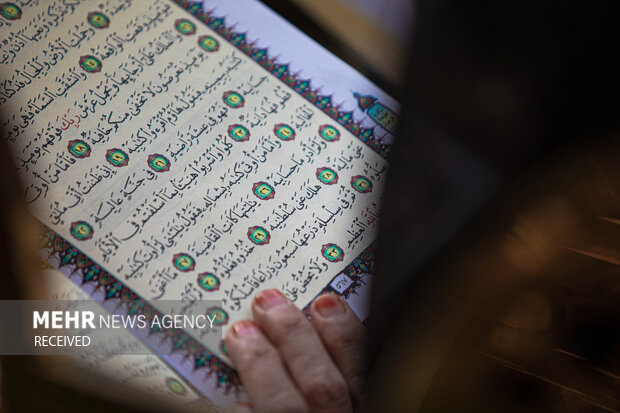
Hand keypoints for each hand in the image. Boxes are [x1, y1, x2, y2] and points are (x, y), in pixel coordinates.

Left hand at [225, 289, 366, 412]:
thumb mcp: (345, 400)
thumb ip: (336, 376)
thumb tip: (321, 323)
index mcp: (364, 411)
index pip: (363, 371)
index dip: (345, 335)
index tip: (326, 302)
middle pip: (323, 385)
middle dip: (294, 338)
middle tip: (267, 301)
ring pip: (284, 405)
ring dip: (260, 364)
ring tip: (240, 333)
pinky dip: (245, 408)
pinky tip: (237, 395)